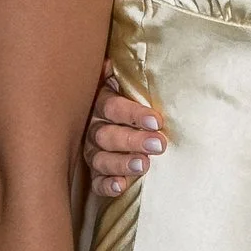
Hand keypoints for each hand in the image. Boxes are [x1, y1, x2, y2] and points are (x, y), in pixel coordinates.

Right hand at [84, 75, 164, 198]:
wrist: (125, 120)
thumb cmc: (130, 99)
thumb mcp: (125, 83)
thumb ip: (118, 75)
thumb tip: (109, 64)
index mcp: (100, 103)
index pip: (113, 107)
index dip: (133, 114)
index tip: (156, 121)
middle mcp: (92, 128)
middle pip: (107, 135)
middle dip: (133, 140)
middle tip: (158, 144)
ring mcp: (92, 151)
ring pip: (100, 158)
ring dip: (121, 163)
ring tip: (143, 165)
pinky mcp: (96, 172)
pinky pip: (96, 181)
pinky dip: (107, 185)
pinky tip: (121, 186)